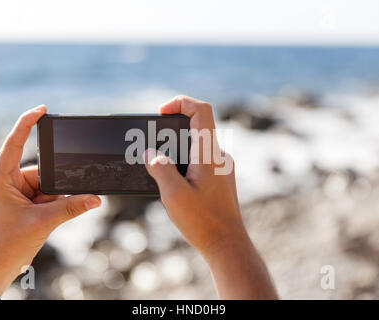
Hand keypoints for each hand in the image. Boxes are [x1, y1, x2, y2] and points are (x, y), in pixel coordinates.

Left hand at [0, 105, 100, 297]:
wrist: (0, 263)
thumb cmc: (9, 243)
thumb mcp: (43, 222)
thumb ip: (71, 207)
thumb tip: (96, 198)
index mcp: (1, 179)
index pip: (14, 143)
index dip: (27, 123)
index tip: (43, 110)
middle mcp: (8, 180)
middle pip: (41, 170)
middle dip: (52, 186)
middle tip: (49, 205)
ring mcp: (17, 190)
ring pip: (47, 183)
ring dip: (53, 198)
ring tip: (45, 215)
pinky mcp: (25, 198)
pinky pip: (47, 193)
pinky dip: (54, 202)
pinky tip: (49, 215)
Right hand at [145, 96, 277, 298]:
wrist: (227, 246)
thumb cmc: (203, 222)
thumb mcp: (173, 194)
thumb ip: (160, 168)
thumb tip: (150, 153)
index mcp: (209, 154)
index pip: (202, 110)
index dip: (180, 102)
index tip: (160, 113)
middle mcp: (219, 157)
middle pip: (197, 125)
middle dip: (172, 128)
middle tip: (153, 142)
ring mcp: (222, 168)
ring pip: (197, 144)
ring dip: (177, 147)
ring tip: (160, 165)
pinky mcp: (220, 180)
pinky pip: (201, 160)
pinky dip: (184, 161)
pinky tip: (172, 181)